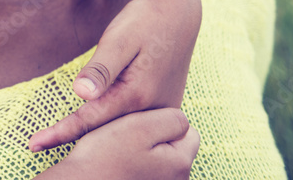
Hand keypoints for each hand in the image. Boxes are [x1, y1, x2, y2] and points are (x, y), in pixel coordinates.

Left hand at [29, 0, 200, 150]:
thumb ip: (101, 68)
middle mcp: (153, 110)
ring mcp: (163, 110)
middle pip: (106, 131)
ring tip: (60, 142)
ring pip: (122, 130)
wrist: (178, 11)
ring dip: (96, 138)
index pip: (90, 120)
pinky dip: (115, 126)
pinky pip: (136, 122)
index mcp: (137, 95)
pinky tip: (100, 133)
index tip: (34, 144)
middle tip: (38, 145)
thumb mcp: (119, 39)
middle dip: (75, 139)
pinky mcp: (166, 106)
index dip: (60, 133)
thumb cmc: (144, 21)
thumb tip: (81, 94)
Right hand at [46, 108, 198, 179]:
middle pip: (175, 145)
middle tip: (127, 137)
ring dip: (145, 152)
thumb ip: (170, 119)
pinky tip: (119, 167)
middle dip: (156, 138)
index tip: (139, 125)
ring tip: (120, 152)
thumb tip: (183, 122)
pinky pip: (148, 172)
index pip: (187, 129)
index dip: (162, 120)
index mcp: (180, 163)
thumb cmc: (105, 156)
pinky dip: (136, 167)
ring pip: (160, 159)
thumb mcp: (139, 126)